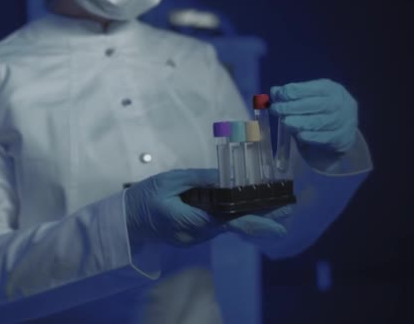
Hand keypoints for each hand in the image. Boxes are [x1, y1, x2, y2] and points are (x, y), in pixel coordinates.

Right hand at [124, 169, 287, 246]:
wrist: (126, 219)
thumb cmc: (144, 197)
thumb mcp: (171, 180)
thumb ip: (200, 180)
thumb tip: (227, 178)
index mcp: (190, 221)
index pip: (229, 221)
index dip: (256, 221)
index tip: (280, 224)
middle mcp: (197, 235)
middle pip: (234, 225)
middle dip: (262, 217)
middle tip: (289, 207)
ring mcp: (196, 238)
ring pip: (227, 225)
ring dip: (249, 215)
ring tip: (275, 202)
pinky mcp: (194, 236)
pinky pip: (218, 224)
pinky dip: (234, 215)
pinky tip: (246, 205)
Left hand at [270, 79, 357, 164]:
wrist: (343, 131)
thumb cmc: (321, 110)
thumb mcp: (310, 97)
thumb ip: (293, 94)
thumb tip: (274, 91)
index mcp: (330, 89)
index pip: (312, 88)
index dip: (293, 91)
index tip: (277, 96)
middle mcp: (338, 103)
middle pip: (314, 104)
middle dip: (292, 107)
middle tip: (275, 109)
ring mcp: (341, 121)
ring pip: (318, 122)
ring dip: (298, 122)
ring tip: (284, 122)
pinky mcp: (340, 138)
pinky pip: (322, 137)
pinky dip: (309, 136)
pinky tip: (299, 135)